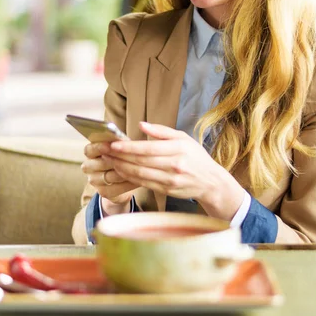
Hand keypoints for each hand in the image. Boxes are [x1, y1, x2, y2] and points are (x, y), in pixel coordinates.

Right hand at [82, 143, 137, 213]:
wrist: (120, 181)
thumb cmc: (120, 158)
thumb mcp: (118, 150)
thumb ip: (118, 145)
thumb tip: (125, 141)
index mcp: (90, 153)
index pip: (90, 149)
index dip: (100, 147)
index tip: (111, 145)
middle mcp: (88, 167)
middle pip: (101, 163)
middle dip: (118, 160)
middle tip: (133, 157)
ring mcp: (94, 180)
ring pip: (111, 176)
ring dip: (127, 172)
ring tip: (140, 168)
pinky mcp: (102, 192)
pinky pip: (117, 188)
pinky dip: (129, 183)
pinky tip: (139, 179)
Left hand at [101, 122, 244, 220]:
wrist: (211, 182)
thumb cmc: (196, 157)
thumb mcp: (184, 138)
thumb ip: (162, 131)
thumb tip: (142, 125)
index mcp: (178, 150)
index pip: (149, 149)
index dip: (129, 147)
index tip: (114, 144)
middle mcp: (174, 166)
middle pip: (141, 162)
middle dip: (120, 157)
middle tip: (104, 151)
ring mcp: (170, 180)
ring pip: (140, 174)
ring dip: (121, 167)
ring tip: (108, 160)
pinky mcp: (166, 190)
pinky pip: (143, 183)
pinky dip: (129, 177)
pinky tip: (120, 171)